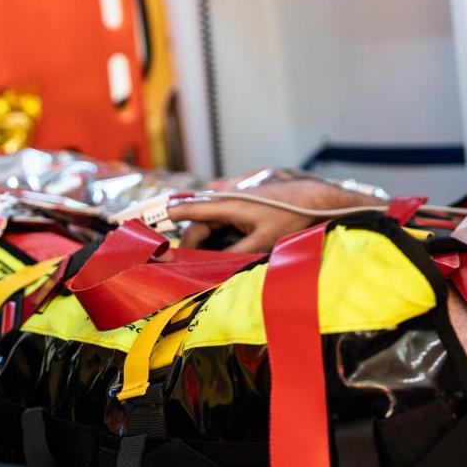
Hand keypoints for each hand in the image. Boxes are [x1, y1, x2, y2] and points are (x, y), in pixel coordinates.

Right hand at [167, 179, 384, 252]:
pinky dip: (219, 238)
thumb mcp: (263, 240)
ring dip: (206, 242)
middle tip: (182, 266)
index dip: (170, 217)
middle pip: (200, 224)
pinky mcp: (248, 210)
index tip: (149, 224)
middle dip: (191, 244)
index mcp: (229, 205)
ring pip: (213, 226)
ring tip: (201, 263)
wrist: (317, 200)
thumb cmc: (291, 217)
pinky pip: (225, 225)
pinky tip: (222, 253)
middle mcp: (230, 202)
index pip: (192, 210)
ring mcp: (239, 205)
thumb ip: (236, 252)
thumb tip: (214, 265)